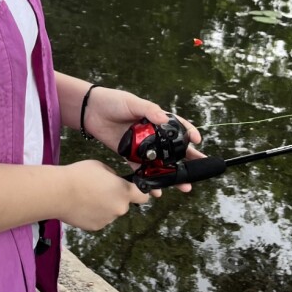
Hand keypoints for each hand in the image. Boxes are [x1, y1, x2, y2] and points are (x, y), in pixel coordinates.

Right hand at [60, 159, 152, 230]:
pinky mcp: (96, 227)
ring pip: (110, 212)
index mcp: (123, 191)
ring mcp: (108, 219)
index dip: (141, 192)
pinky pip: (99, 219)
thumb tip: (114, 182)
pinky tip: (82, 205)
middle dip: (115, 198)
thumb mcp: (101, 167)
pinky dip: (93, 214)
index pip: (143, 196)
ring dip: (103, 206)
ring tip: (86, 197)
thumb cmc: (78, 175)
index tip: (137, 190)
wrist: (58, 192)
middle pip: (123, 204)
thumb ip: (113, 176)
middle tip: (99, 189)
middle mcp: (119, 208)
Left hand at [82, 87, 202, 191]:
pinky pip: (142, 170)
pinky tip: (158, 190)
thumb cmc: (113, 102)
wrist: (91, 111)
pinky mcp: (129, 156)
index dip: (189, 134)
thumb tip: (164, 118)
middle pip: (174, 150)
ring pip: (161, 163)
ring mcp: (142, 147)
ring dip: (172, 175)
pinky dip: (150, 180)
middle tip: (199, 172)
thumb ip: (149, 110)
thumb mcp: (133, 102)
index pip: (178, 127)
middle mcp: (152, 135)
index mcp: (156, 119)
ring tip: (183, 186)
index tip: (197, 140)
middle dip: (188, 161)